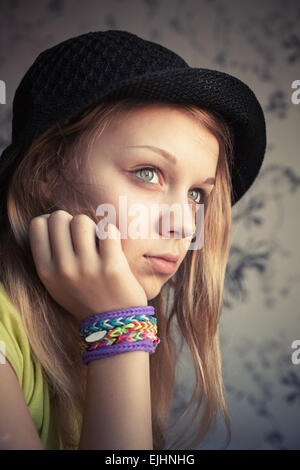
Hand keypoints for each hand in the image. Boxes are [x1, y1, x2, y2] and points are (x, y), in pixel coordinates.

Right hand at [28, 210, 147, 321]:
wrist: (112, 325)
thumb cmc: (85, 298)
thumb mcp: (56, 284)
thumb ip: (50, 256)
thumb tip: (51, 219)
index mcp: (46, 271)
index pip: (37, 225)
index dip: (50, 221)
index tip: (63, 230)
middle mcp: (63, 268)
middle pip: (59, 218)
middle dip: (71, 221)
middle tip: (83, 236)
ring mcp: (87, 267)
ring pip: (82, 221)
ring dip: (91, 226)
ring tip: (97, 241)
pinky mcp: (112, 266)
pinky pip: (107, 229)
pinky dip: (110, 233)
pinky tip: (111, 245)